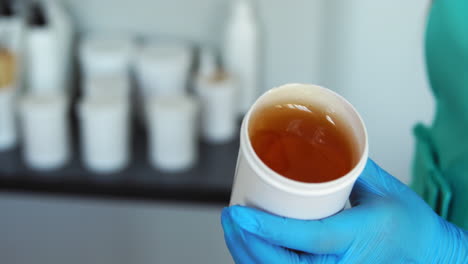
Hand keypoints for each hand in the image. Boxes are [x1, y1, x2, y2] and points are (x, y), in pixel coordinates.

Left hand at [221, 159, 467, 262]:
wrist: (431, 257)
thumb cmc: (412, 226)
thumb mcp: (384, 189)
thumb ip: (352, 166)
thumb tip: (326, 142)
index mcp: (355, 237)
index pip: (303, 238)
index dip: (265, 228)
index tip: (238, 212)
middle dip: (245, 243)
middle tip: (231, 217)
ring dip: (248, 255)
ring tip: (235, 230)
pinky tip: (250, 249)